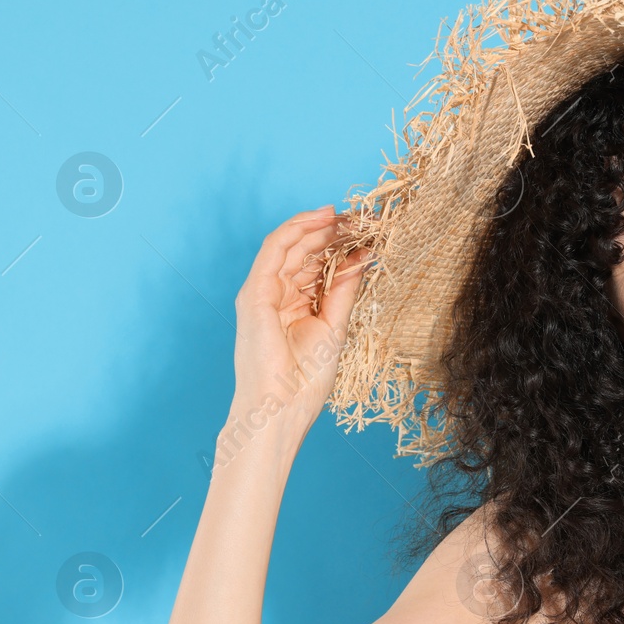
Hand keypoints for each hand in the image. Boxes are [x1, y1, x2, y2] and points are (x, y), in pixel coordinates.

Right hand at [231, 205, 371, 429]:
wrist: (281, 409)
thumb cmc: (304, 380)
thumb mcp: (334, 325)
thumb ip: (344, 289)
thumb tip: (363, 256)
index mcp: (294, 305)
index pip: (315, 264)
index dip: (341, 244)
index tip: (369, 231)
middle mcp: (276, 294)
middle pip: (303, 250)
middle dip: (333, 230)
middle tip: (363, 217)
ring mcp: (262, 292)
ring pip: (288, 244)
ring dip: (317, 225)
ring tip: (347, 215)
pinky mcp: (254, 293)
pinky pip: (273, 249)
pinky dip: (297, 230)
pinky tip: (322, 219)